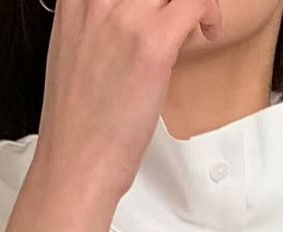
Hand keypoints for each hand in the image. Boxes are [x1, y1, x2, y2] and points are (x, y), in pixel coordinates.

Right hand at [34, 0, 224, 205]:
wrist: (74, 164)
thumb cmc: (78, 121)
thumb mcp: (72, 50)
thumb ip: (96, 20)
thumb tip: (129, 13)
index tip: (160, 5)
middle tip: (179, 11)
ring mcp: (125, 17)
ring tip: (196, 18)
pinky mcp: (153, 43)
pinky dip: (209, 11)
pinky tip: (207, 31)